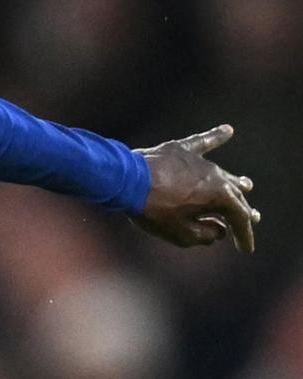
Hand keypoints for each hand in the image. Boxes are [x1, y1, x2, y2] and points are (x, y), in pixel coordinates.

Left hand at [129, 124, 259, 251]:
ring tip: (247, 185)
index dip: (245, 235)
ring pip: (222, 173)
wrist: (126, 181)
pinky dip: (216, 136)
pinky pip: (201, 141)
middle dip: (242, 209)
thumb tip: (218, 230)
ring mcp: (198, 161)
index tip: (246, 249)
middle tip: (252, 217)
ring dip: (235, 182)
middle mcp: (215, 175)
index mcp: (220, 196)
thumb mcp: (182, 234)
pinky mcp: (179, 150)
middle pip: (234, 194)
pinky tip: (228, 129)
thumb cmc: (153, 210)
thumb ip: (206, 235)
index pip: (240, 218)